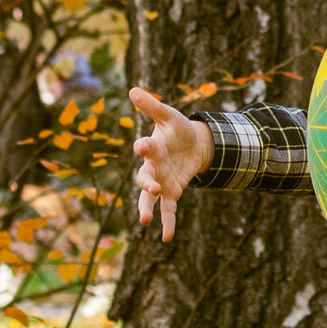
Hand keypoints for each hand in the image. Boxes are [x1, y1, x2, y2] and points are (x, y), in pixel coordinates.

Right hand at [129, 87, 212, 240]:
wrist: (194, 144)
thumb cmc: (178, 129)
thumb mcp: (169, 116)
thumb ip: (152, 106)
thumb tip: (132, 90)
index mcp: (151, 147)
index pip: (145, 148)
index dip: (144, 147)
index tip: (143, 146)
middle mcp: (152, 167)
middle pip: (144, 177)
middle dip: (146, 183)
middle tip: (151, 188)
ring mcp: (161, 182)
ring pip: (149, 198)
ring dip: (147, 208)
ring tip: (145, 221)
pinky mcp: (172, 192)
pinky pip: (168, 210)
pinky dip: (167, 223)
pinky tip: (166, 237)